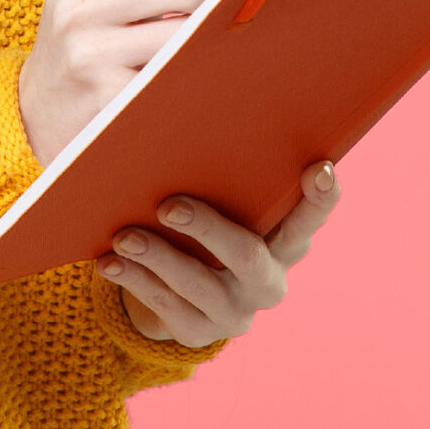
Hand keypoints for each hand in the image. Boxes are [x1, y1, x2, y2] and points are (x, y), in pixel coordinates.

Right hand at [16, 0, 240, 166]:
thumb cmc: (87, 38)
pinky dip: (197, 75)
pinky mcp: (112, 97)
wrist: (42, 110)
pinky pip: (182, 76)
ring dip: (212, 39)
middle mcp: (80, 3)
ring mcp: (93, 53)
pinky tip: (186, 76)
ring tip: (204, 44)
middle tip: (221, 14)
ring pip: (192, 34)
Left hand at [98, 161, 343, 344]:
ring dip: (158, 257)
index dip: (320, 198)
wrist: (178, 289)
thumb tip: (179, 96)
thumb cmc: (201, 221)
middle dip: (208, 229)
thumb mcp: (219, 200)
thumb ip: (218, 172)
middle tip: (169, 206)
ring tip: (124, 235)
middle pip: (247, 255)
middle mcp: (267, 279)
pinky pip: (166, 308)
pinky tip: (109, 262)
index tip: (318, 168)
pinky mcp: (198, 332)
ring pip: (199, 285)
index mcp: (283, 240)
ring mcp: (234, 310)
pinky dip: (134, 280)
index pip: (309, 218)